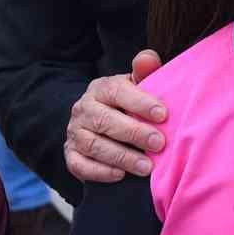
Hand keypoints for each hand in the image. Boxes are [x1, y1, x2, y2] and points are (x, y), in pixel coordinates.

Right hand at [64, 50, 165, 183]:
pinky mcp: (71, 155)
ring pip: (94, 145)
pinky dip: (101, 172)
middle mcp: (83, 109)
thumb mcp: (136, 86)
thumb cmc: (127, 104)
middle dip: (134, 133)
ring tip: (147, 167)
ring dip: (122, 157)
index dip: (140, 102)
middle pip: (105, 121)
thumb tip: (148, 58)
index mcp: (100, 88)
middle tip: (159, 143)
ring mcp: (75, 133)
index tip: (163, 115)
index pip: (116, 92)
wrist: (101, 123)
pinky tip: (121, 176)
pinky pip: (81, 165)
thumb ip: (144, 71)